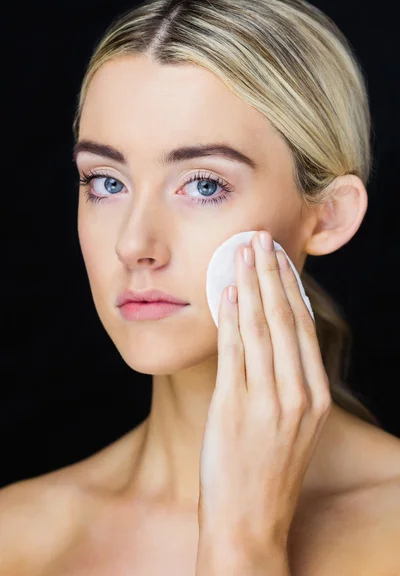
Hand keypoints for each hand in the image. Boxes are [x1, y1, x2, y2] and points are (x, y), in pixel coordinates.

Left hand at [197, 230, 331, 563]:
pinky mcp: (235, 408)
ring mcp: (268, 401)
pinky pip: (234, 351)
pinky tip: (226, 291)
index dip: (291, 287)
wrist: (249, 523)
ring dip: (250, 284)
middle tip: (260, 238)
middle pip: (284, 318)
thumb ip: (285, 381)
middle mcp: (297, 394)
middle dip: (271, 273)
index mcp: (315, 396)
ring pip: (260, 328)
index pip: (303, 327)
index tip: (280, 258)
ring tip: (242, 252)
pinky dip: (230, 317)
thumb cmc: (266, 471)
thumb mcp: (291, 425)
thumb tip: (267, 333)